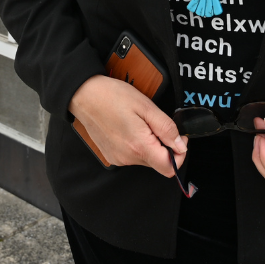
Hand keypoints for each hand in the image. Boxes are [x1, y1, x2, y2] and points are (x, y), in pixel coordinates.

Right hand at [69, 75, 187, 177]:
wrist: (84, 95)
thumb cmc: (112, 96)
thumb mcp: (145, 106)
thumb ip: (166, 127)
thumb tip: (180, 144)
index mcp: (139, 146)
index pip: (170, 168)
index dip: (179, 154)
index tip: (178, 138)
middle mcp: (128, 158)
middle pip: (158, 163)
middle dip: (164, 146)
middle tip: (156, 123)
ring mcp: (119, 158)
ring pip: (146, 159)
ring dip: (150, 144)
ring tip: (140, 122)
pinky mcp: (112, 156)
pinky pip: (133, 156)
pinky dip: (137, 144)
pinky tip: (130, 127)